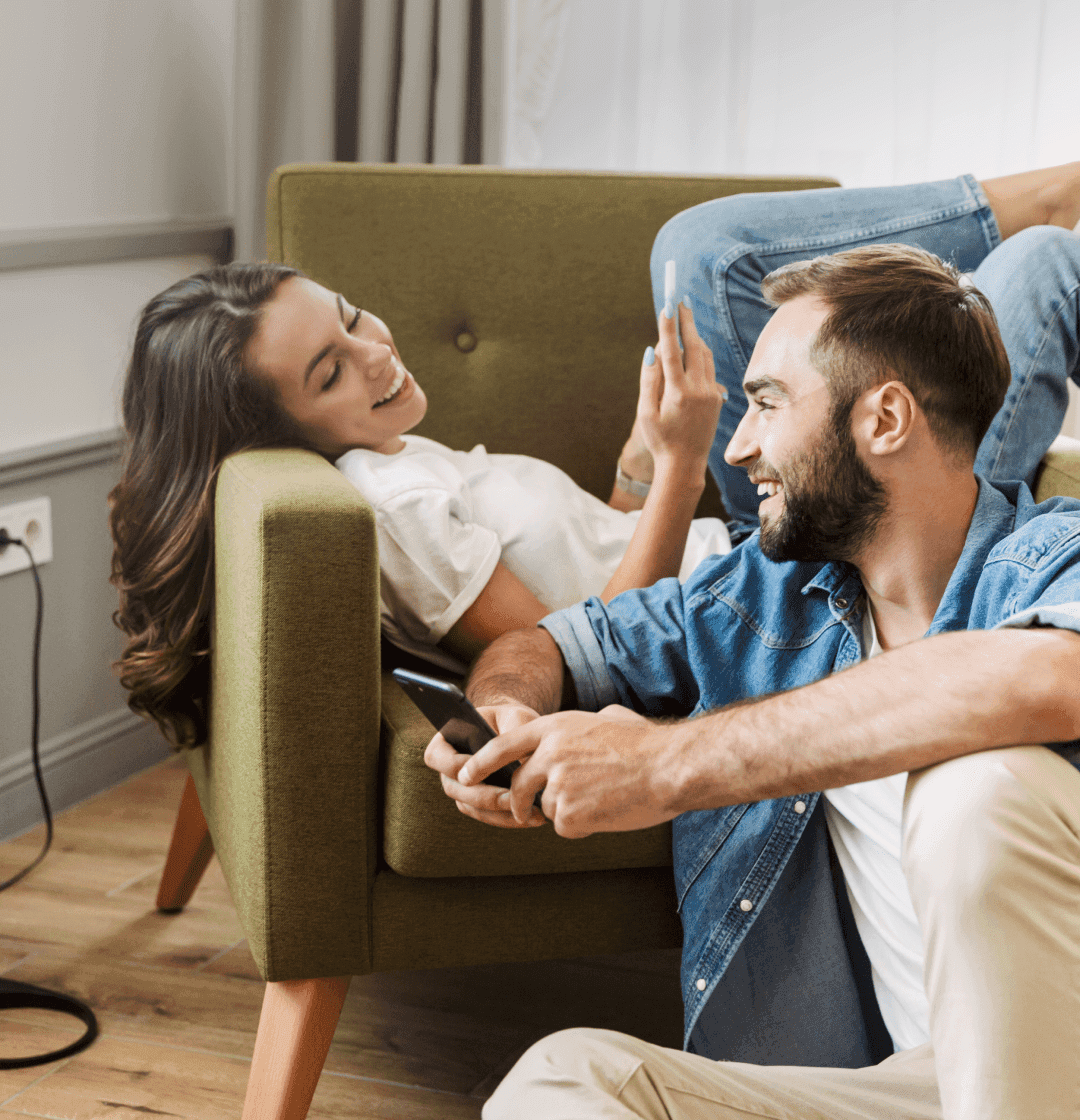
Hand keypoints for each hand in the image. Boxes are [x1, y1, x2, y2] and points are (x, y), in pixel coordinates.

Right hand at [423, 703, 545, 828]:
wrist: (524, 731)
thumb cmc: (516, 719)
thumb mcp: (516, 717)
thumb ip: (513, 734)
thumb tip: (516, 765)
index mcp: (448, 738)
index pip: (436, 757)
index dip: (455, 766)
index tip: (485, 767)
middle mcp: (450, 765)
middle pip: (453, 789)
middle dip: (482, 797)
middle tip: (510, 799)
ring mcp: (462, 785)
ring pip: (469, 807)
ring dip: (497, 814)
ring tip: (529, 814)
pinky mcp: (478, 801)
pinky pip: (485, 815)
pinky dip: (505, 818)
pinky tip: (531, 817)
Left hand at [458, 705, 680, 837]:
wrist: (669, 767)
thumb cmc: (644, 743)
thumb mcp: (606, 718)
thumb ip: (580, 727)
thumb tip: (585, 726)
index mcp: (554, 728)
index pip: (502, 746)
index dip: (480, 763)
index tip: (464, 775)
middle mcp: (549, 754)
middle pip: (518, 786)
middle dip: (519, 803)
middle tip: (527, 814)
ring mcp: (558, 785)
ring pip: (546, 808)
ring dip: (566, 811)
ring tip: (598, 800)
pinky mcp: (570, 814)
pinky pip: (564, 826)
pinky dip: (582, 826)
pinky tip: (606, 811)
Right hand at [636, 301, 723, 479]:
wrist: (685, 465)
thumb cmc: (660, 441)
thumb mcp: (646, 413)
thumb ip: (649, 380)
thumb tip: (652, 350)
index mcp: (678, 394)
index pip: (673, 352)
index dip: (668, 327)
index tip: (666, 305)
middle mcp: (699, 390)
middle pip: (694, 346)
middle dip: (686, 320)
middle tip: (680, 299)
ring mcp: (711, 393)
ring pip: (704, 355)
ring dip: (694, 335)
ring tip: (684, 318)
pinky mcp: (717, 397)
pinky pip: (708, 368)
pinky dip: (699, 354)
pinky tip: (692, 347)